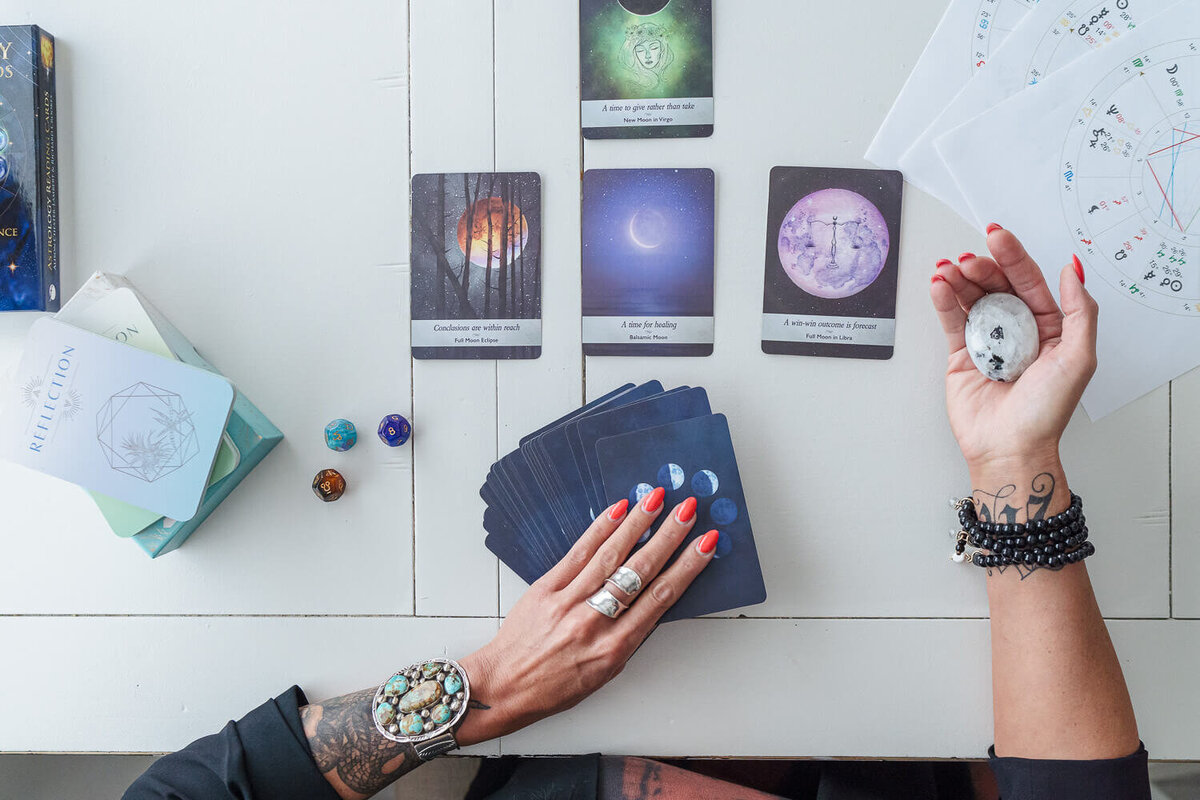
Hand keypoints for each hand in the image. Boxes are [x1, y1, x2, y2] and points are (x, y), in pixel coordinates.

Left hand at [455, 489, 715, 745]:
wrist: (503, 687)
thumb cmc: (555, 686)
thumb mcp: (604, 673)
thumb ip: (628, 636)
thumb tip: (651, 598)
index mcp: (614, 649)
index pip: (660, 599)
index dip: (687, 568)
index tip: (705, 544)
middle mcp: (593, 622)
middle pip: (640, 571)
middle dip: (668, 537)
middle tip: (689, 511)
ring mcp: (568, 602)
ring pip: (610, 556)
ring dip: (637, 523)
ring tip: (657, 498)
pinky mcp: (546, 588)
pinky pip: (577, 552)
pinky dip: (599, 529)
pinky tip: (617, 510)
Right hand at [930, 228, 1098, 475]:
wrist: (1010, 448)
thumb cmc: (1046, 412)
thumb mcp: (1079, 358)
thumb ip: (1080, 311)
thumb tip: (1072, 271)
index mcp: (1049, 327)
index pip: (1030, 281)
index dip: (1013, 256)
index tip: (997, 236)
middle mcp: (1018, 330)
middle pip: (997, 285)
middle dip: (981, 266)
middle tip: (968, 258)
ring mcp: (988, 341)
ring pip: (971, 298)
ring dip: (958, 279)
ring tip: (948, 269)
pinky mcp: (962, 354)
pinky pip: (952, 320)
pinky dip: (943, 300)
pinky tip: (939, 285)